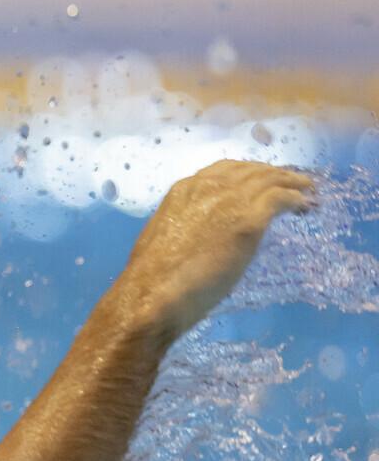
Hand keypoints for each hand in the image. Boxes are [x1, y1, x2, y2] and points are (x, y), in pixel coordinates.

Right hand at [110, 160, 313, 340]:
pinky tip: (305, 207)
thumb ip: (188, 225)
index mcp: (184, 191)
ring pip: (270, 179)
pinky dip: (297, 199)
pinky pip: (281, 198)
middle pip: (251, 170)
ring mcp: (229, 201)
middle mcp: (207, 186)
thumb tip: (202, 235)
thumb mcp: (167, 236)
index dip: (246, 174)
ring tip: (307, 190)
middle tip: (291, 183)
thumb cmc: (153, 276)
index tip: (259, 182)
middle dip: (273, 174)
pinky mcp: (249, 219)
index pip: (223, 171)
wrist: (153, 290)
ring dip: (292, 183)